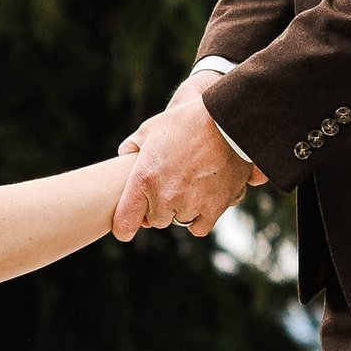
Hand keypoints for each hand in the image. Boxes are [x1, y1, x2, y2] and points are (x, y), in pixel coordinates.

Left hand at [111, 82, 259, 241]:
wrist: (225, 122)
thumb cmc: (185, 122)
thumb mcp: (149, 129)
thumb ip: (131, 147)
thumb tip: (124, 156)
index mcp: (143, 179)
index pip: (125, 223)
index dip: (124, 228)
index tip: (126, 229)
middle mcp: (165, 197)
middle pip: (156, 221)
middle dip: (160, 208)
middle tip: (170, 189)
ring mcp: (190, 204)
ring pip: (179, 221)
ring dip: (182, 209)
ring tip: (190, 187)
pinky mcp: (214, 208)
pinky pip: (200, 227)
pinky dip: (200, 218)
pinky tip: (202, 202)